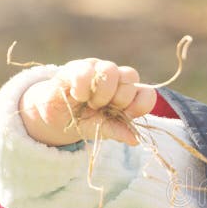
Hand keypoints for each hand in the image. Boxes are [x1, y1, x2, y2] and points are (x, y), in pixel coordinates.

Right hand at [19, 58, 155, 145]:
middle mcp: (117, 78)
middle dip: (119, 98)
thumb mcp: (102, 129)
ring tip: (90, 102)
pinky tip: (77, 95)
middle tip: (103, 108)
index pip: (147, 93)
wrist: (58, 118)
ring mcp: (98, 69)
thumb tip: (136, 140)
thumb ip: (118, 131)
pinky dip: (82, 87)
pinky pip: (85, 70)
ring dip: (101, 92)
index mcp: (129, 94)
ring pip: (111, 69)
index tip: (126, 115)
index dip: (139, 105)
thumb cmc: (86, 121)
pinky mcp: (77, 67)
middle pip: (131, 77)